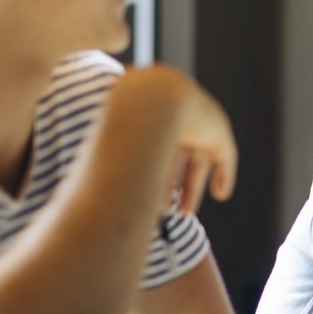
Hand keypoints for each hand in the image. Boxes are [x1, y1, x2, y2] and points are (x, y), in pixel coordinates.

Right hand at [112, 65, 238, 214]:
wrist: (156, 100)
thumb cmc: (126, 122)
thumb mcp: (108, 144)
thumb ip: (100, 159)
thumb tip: (85, 189)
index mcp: (151, 120)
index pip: (155, 152)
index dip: (153, 178)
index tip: (145, 200)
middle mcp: (175, 122)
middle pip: (177, 159)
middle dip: (171, 186)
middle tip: (167, 210)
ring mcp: (198, 125)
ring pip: (199, 162)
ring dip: (193, 188)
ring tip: (185, 213)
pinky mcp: (218, 132)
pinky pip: (226, 156)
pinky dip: (225, 175)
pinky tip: (221, 195)